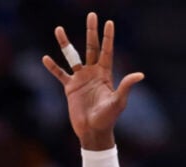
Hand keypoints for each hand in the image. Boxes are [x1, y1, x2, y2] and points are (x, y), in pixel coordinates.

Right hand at [42, 12, 143, 149]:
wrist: (93, 131)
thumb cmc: (108, 118)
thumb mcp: (118, 101)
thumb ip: (126, 86)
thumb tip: (140, 75)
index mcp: (105, 74)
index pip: (107, 51)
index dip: (108, 37)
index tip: (109, 22)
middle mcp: (93, 73)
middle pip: (91, 47)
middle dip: (91, 31)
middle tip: (91, 15)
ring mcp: (80, 79)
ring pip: (72, 57)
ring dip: (65, 43)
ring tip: (58, 29)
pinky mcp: (70, 88)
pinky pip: (60, 74)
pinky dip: (53, 67)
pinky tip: (46, 58)